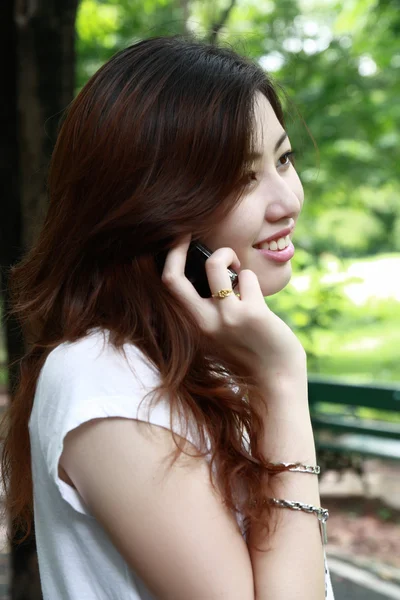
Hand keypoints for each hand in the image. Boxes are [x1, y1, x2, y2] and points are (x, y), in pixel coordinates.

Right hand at [161, 235, 306, 380]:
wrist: (276, 381)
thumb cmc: (248, 351)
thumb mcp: (217, 332)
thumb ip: (208, 307)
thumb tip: (212, 269)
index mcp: (193, 325)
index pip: (168, 286)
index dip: (169, 257)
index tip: (179, 238)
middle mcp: (203, 322)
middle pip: (174, 276)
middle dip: (178, 246)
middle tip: (189, 233)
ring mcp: (227, 317)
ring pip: (217, 265)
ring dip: (228, 256)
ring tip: (238, 269)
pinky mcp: (252, 314)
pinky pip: (247, 277)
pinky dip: (251, 280)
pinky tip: (257, 296)